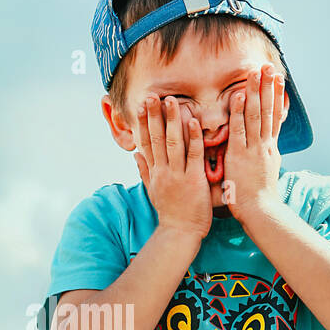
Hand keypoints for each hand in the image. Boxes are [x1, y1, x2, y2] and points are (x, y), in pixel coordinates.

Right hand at [132, 93, 211, 241]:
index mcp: (154, 172)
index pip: (146, 142)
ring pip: (173, 143)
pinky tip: (192, 122)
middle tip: (152, 96)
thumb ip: (145, 171)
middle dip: (154, 116)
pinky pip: (193, 155)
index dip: (144, 123)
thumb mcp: (153, 191)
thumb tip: (135, 155)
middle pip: (156, 138)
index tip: (142, 106)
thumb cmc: (170, 213)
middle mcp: (163, 171)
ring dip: (172, 120)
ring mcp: (177, 175)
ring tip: (171, 101)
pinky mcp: (193, 180)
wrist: (180, 233)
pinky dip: (193, 138)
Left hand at [223, 65, 286, 224]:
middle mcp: (264, 145)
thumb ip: (264, 158)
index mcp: (270, 149)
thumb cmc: (259, 200)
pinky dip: (238, 111)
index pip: (274, 117)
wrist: (261, 213)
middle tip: (269, 65)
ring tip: (255, 71)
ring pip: (255, 115)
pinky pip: (239, 129)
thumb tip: (267, 149)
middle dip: (268, 87)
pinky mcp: (240, 155)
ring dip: (254, 91)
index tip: (278, 78)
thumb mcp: (266, 174)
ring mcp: (254, 149)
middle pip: (267, 110)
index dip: (276, 96)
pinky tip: (237, 95)